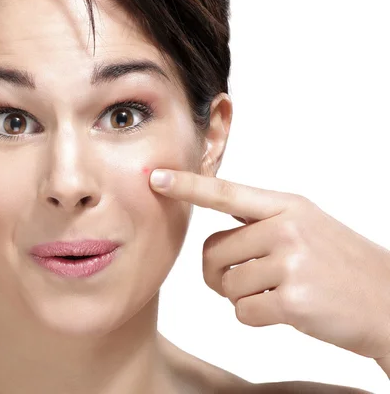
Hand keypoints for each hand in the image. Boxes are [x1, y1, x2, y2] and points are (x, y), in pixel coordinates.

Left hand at [149, 169, 389, 361]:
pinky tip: (287, 310)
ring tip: (280, 293)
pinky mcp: (293, 300)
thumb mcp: (306, 225)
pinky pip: (242, 311)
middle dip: (222, 273)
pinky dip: (257, 317)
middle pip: (213, 252)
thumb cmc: (340, 265)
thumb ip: (260, 218)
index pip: (226, 192)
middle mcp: (287, 227)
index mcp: (287, 206)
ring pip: (226, 285)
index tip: (154, 178)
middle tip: (254, 281)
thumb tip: (213, 215)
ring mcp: (291, 262)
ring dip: (244, 297)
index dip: (187, 186)